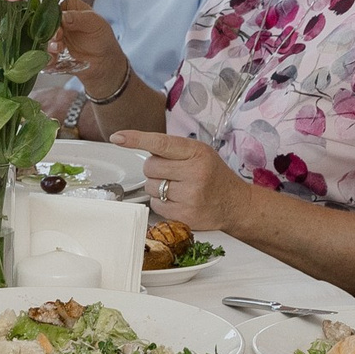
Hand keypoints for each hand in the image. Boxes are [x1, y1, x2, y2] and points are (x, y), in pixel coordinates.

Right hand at [48, 0, 125, 84]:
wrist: (102, 61)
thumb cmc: (102, 37)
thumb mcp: (95, 23)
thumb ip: (79, 18)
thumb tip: (63, 16)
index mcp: (68, 5)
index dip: (45, 4)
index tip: (46, 14)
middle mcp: (57, 18)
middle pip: (41, 17)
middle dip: (45, 28)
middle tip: (58, 36)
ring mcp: (52, 33)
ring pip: (39, 35)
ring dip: (47, 43)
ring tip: (59, 49)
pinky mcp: (50, 48)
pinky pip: (42, 51)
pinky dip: (46, 55)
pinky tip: (54, 59)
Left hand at [107, 130, 246, 229]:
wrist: (236, 204)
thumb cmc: (215, 176)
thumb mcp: (201, 153)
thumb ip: (174, 149)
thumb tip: (139, 144)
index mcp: (197, 152)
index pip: (161, 143)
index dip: (136, 139)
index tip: (118, 137)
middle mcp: (195, 173)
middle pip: (150, 167)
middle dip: (154, 170)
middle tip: (171, 172)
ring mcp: (190, 196)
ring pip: (150, 187)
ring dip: (157, 187)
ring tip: (178, 187)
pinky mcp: (185, 215)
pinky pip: (155, 206)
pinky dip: (161, 203)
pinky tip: (178, 200)